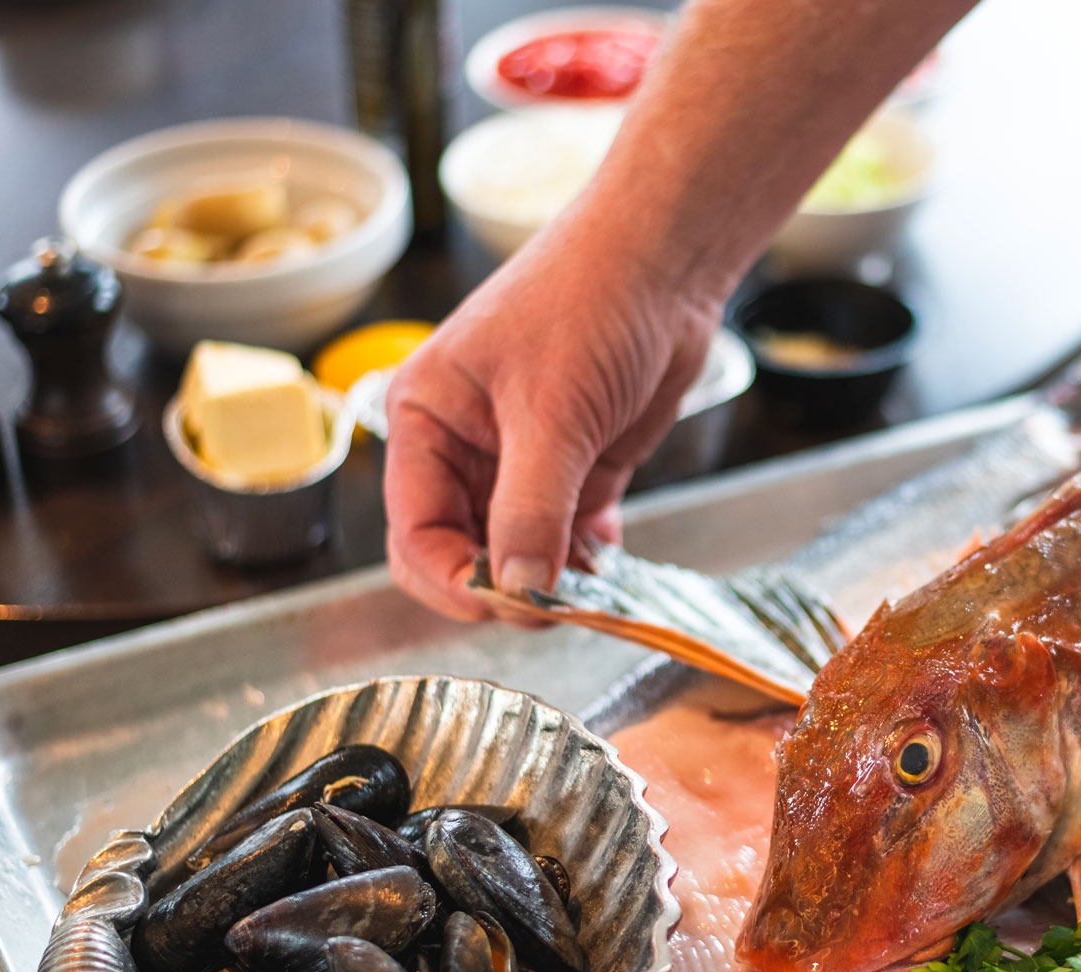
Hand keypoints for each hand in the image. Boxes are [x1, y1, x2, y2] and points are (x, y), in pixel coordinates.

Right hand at [383, 220, 724, 620]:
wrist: (665, 258)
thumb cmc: (588, 300)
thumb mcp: (550, 411)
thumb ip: (530, 506)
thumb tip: (516, 588)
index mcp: (424, 420)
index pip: (415, 533)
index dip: (454, 580)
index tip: (506, 605)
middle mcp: (464, 447)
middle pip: (463, 552)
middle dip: (503, 588)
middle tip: (554, 605)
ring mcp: (523, 460)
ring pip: (521, 551)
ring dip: (553, 580)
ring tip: (591, 588)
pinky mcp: (579, 466)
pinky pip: (570, 535)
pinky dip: (587, 559)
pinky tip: (609, 564)